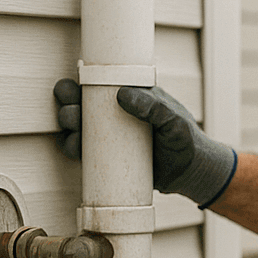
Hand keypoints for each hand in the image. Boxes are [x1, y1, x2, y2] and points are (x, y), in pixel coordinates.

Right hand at [52, 80, 237, 207]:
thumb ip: (154, 107)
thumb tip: (123, 95)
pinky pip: (82, 152)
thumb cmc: (184, 138)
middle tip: (72, 114)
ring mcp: (107, 136)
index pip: (94, 84)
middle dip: (67, 106)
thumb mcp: (172, 119)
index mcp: (126, 96)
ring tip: (74, 133)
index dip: (75, 85)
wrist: (190, 172)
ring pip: (76, 128)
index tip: (71, 89)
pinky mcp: (106, 158)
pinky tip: (74, 148)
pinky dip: (72, 149)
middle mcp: (112, 114)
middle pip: (78, 105)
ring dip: (67, 128)